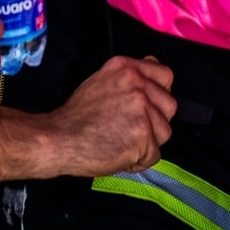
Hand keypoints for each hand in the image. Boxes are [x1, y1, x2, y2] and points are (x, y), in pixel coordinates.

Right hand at [39, 57, 176, 175]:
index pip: (165, 75)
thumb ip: (129, 79)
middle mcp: (137, 83)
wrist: (59, 138)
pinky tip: (120, 155)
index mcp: (127, 67)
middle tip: (129, 129)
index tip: (148, 106)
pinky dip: (139, 161)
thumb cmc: (76, 117)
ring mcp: (142, 108)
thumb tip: (151, 76)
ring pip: (165, 131)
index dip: (159, 94)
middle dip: (155, 122)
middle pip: (170, 105)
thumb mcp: (102, 81)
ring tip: (122, 142)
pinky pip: (155, 155)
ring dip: (147, 143)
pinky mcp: (143, 134)